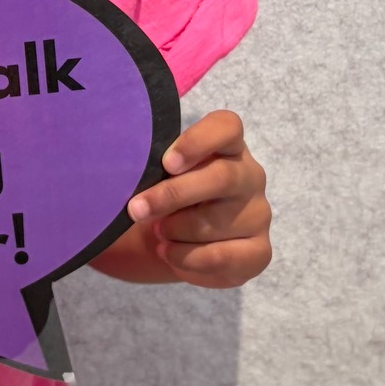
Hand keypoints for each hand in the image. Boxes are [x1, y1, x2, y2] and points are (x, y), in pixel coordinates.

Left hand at [124, 111, 271, 288]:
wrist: (172, 240)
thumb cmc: (164, 196)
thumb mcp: (156, 176)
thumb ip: (151, 166)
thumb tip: (126, 169)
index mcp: (227, 146)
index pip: (227, 127)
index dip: (198, 141)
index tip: (166, 162)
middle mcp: (249, 176)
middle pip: (221, 177)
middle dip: (172, 195)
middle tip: (136, 209)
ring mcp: (258, 214)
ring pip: (215, 222)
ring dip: (174, 231)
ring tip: (158, 232)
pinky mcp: (258, 251)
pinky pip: (221, 257)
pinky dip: (186, 258)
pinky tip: (169, 253)